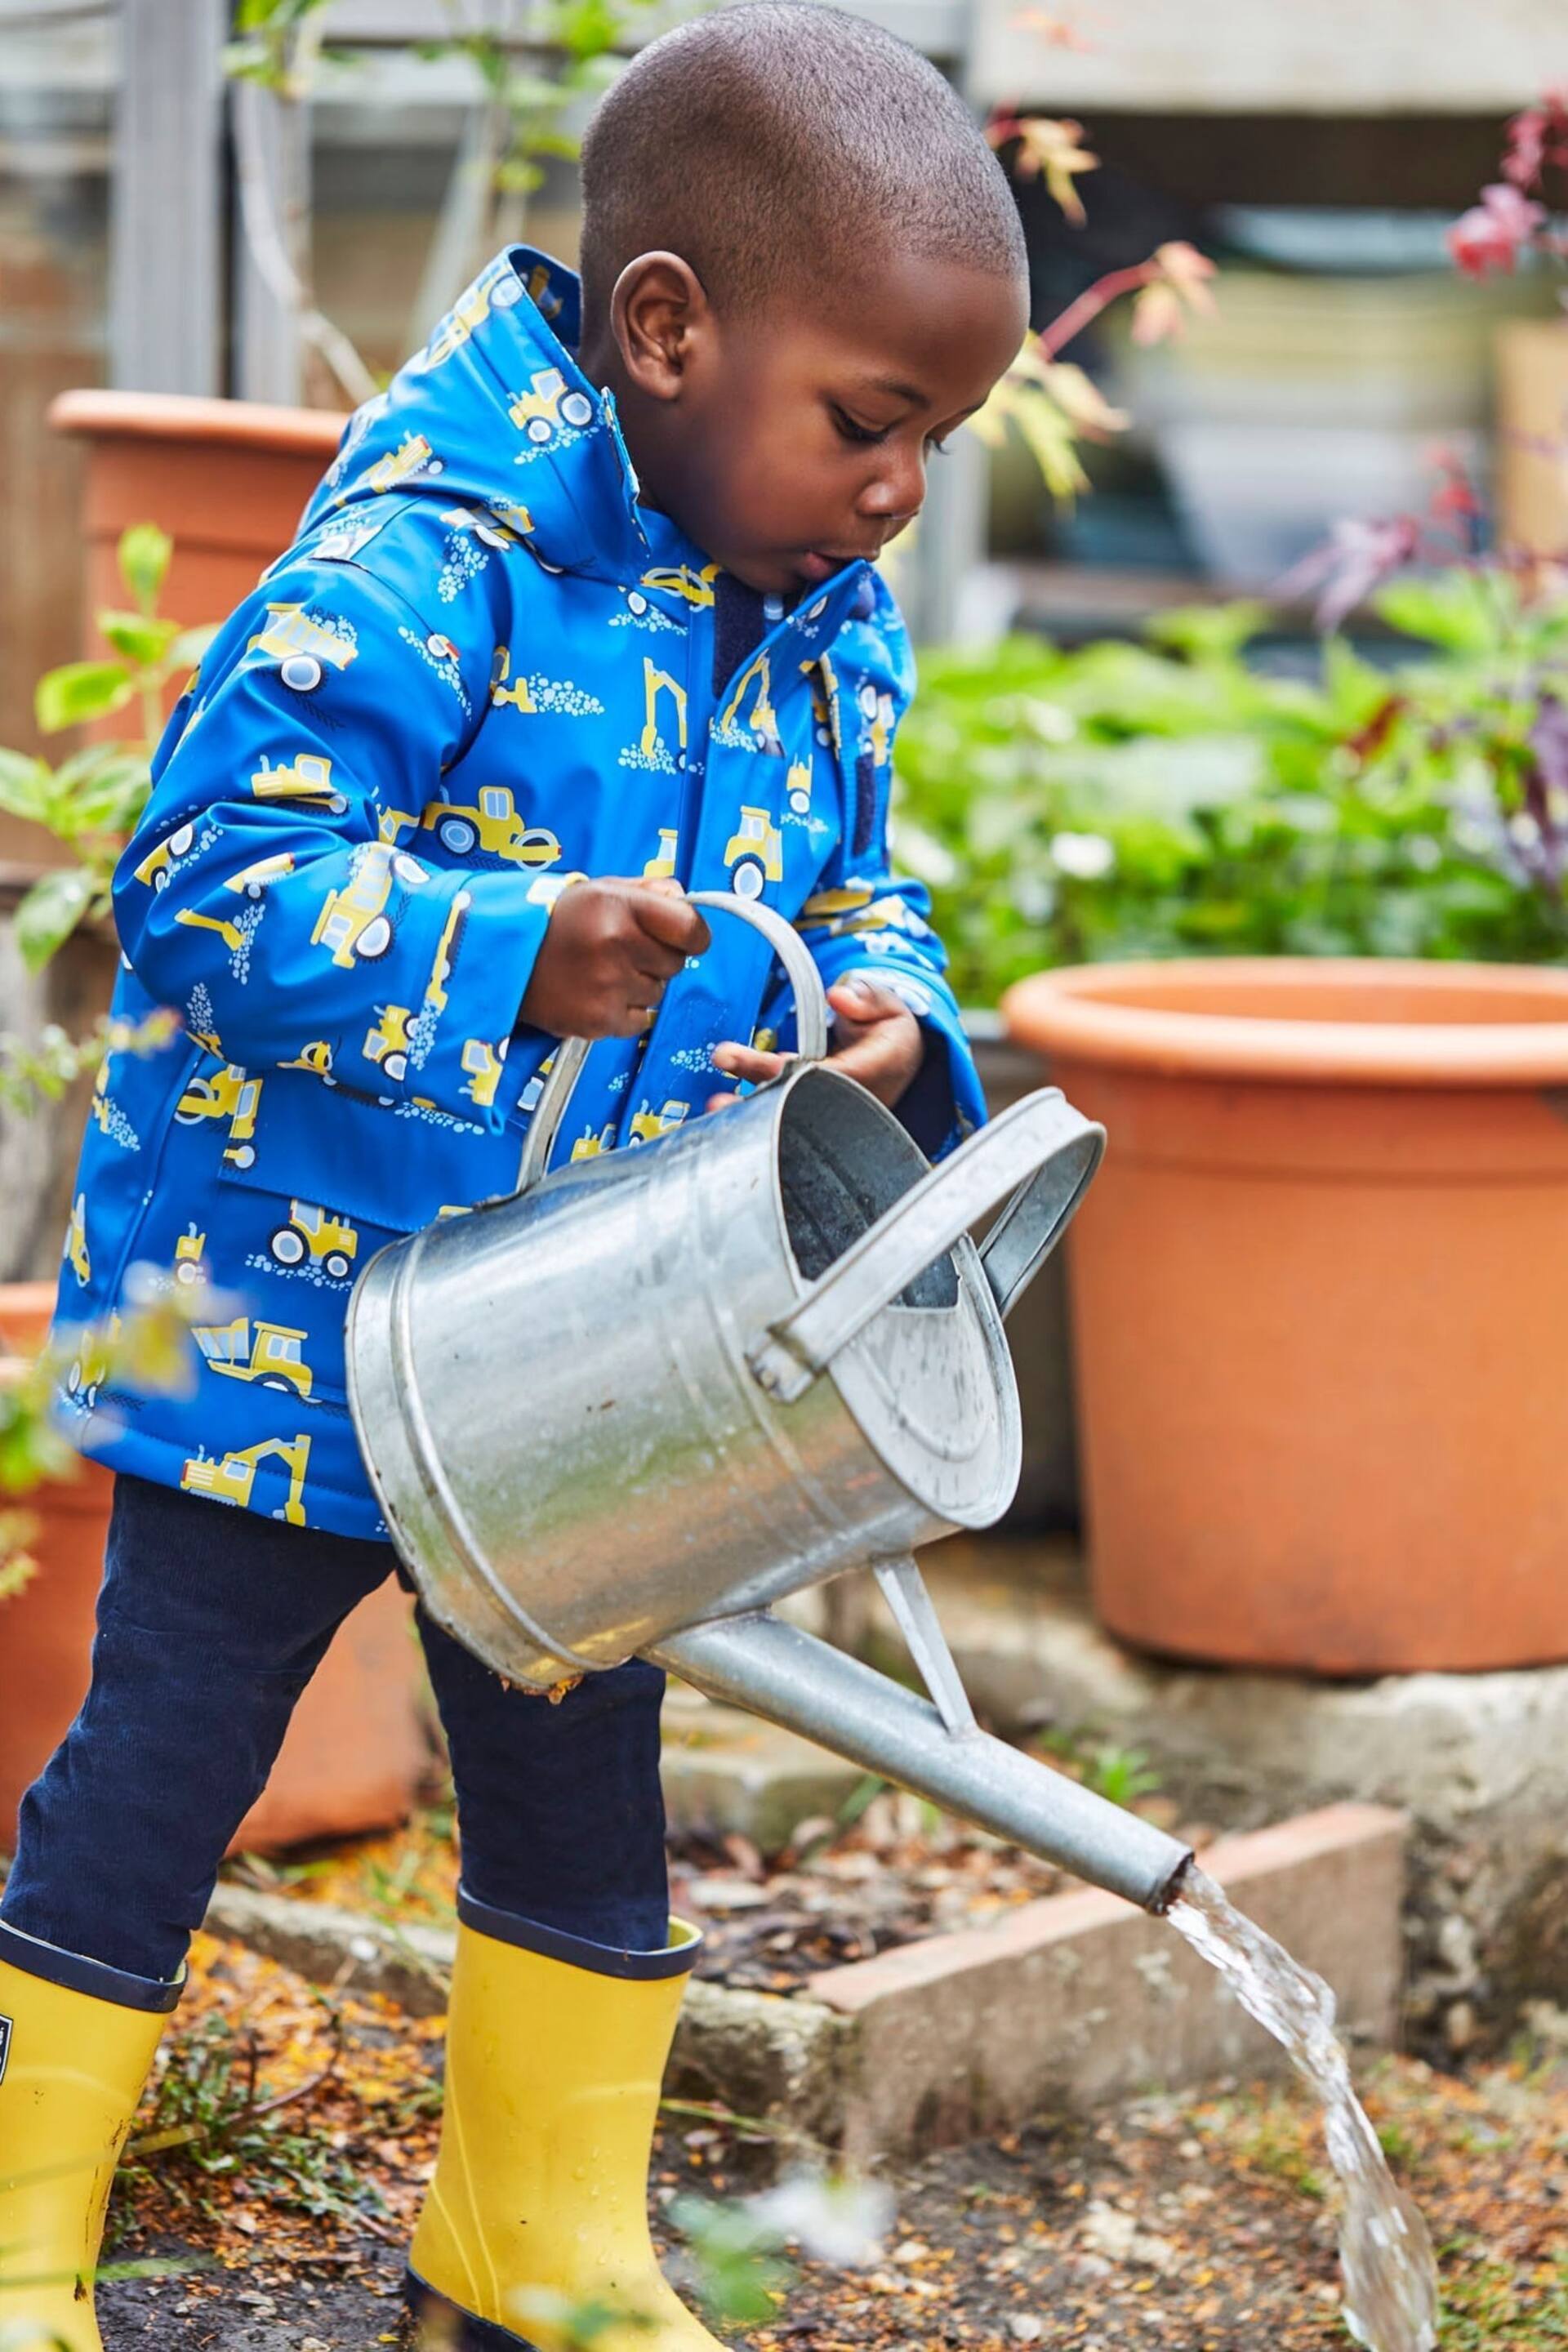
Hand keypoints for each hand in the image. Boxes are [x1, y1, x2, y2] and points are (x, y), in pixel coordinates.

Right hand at [519, 878, 710, 1039]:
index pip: (691, 927)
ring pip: (657, 994)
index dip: (693, 936)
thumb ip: (648, 891)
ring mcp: (608, 985)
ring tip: (603, 973)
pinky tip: (597, 994)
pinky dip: (624, 1012)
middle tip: (623, 953)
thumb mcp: (600, 890)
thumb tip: (686, 900)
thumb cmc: (556, 922)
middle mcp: (616, 944)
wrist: (504, 959)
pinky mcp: (599, 1019)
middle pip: (676, 964)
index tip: (683, 939)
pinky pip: (639, 1021)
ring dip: (639, 986)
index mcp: (620, 906)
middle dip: (657, 959)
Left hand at [708, 976, 924, 1111]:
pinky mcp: (812, 1117)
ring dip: (747, 1116)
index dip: (778, 1071)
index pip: (818, 1076)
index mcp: (868, 1075)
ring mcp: (828, 1116)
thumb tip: (837, 998)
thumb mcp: (890, 1008)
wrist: (899, 1064)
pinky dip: (750, 1117)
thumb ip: (867, 998)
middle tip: (715, 1100)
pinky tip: (719, 1115)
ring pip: (785, 1119)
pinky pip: (780, 1118)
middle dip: (756, 1103)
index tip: (742, 1059)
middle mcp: (845, 1104)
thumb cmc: (889, 1032)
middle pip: (796, 1106)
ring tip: (712, 1109)